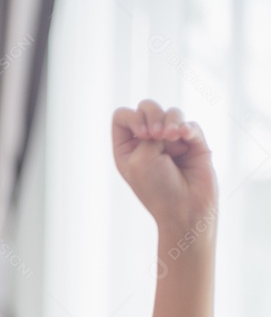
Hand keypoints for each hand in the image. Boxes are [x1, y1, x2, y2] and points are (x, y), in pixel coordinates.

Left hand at [113, 100, 217, 229]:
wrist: (186, 208)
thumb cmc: (157, 190)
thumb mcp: (139, 159)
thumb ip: (148, 131)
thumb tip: (169, 121)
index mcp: (127, 148)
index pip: (123, 116)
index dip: (132, 118)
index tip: (142, 134)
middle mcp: (147, 142)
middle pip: (146, 108)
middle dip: (152, 114)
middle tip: (156, 134)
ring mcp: (170, 141)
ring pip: (171, 112)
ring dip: (170, 120)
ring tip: (172, 136)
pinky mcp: (193, 143)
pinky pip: (190, 124)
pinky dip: (186, 126)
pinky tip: (184, 135)